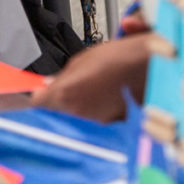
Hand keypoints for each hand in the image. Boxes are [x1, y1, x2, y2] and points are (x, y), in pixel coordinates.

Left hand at [30, 34, 153, 122]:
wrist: (145, 66)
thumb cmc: (115, 59)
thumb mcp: (80, 61)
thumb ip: (61, 76)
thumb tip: (49, 83)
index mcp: (64, 94)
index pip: (38, 102)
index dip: (38, 96)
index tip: (39, 92)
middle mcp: (78, 112)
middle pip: (57, 110)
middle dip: (59, 99)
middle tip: (69, 86)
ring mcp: (95, 120)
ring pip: (77, 114)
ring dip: (79, 104)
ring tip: (93, 87)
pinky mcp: (111, 125)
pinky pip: (96, 117)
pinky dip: (98, 109)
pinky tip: (106, 95)